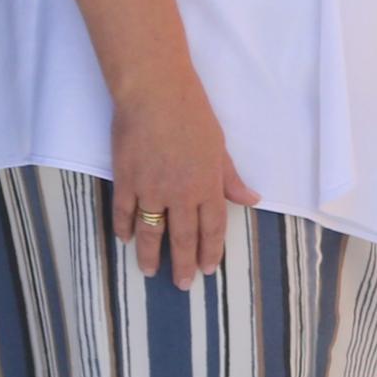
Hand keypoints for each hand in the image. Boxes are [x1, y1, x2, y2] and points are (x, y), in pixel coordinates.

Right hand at [111, 72, 259, 293]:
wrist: (154, 92)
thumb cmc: (192, 112)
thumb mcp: (219, 146)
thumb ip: (231, 178)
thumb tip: (252, 200)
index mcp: (207, 186)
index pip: (211, 229)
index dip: (210, 252)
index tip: (208, 270)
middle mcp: (180, 194)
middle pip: (182, 238)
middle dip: (183, 265)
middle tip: (183, 285)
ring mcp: (150, 189)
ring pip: (151, 233)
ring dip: (150, 256)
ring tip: (150, 271)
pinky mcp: (125, 180)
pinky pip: (124, 213)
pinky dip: (124, 228)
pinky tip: (125, 239)